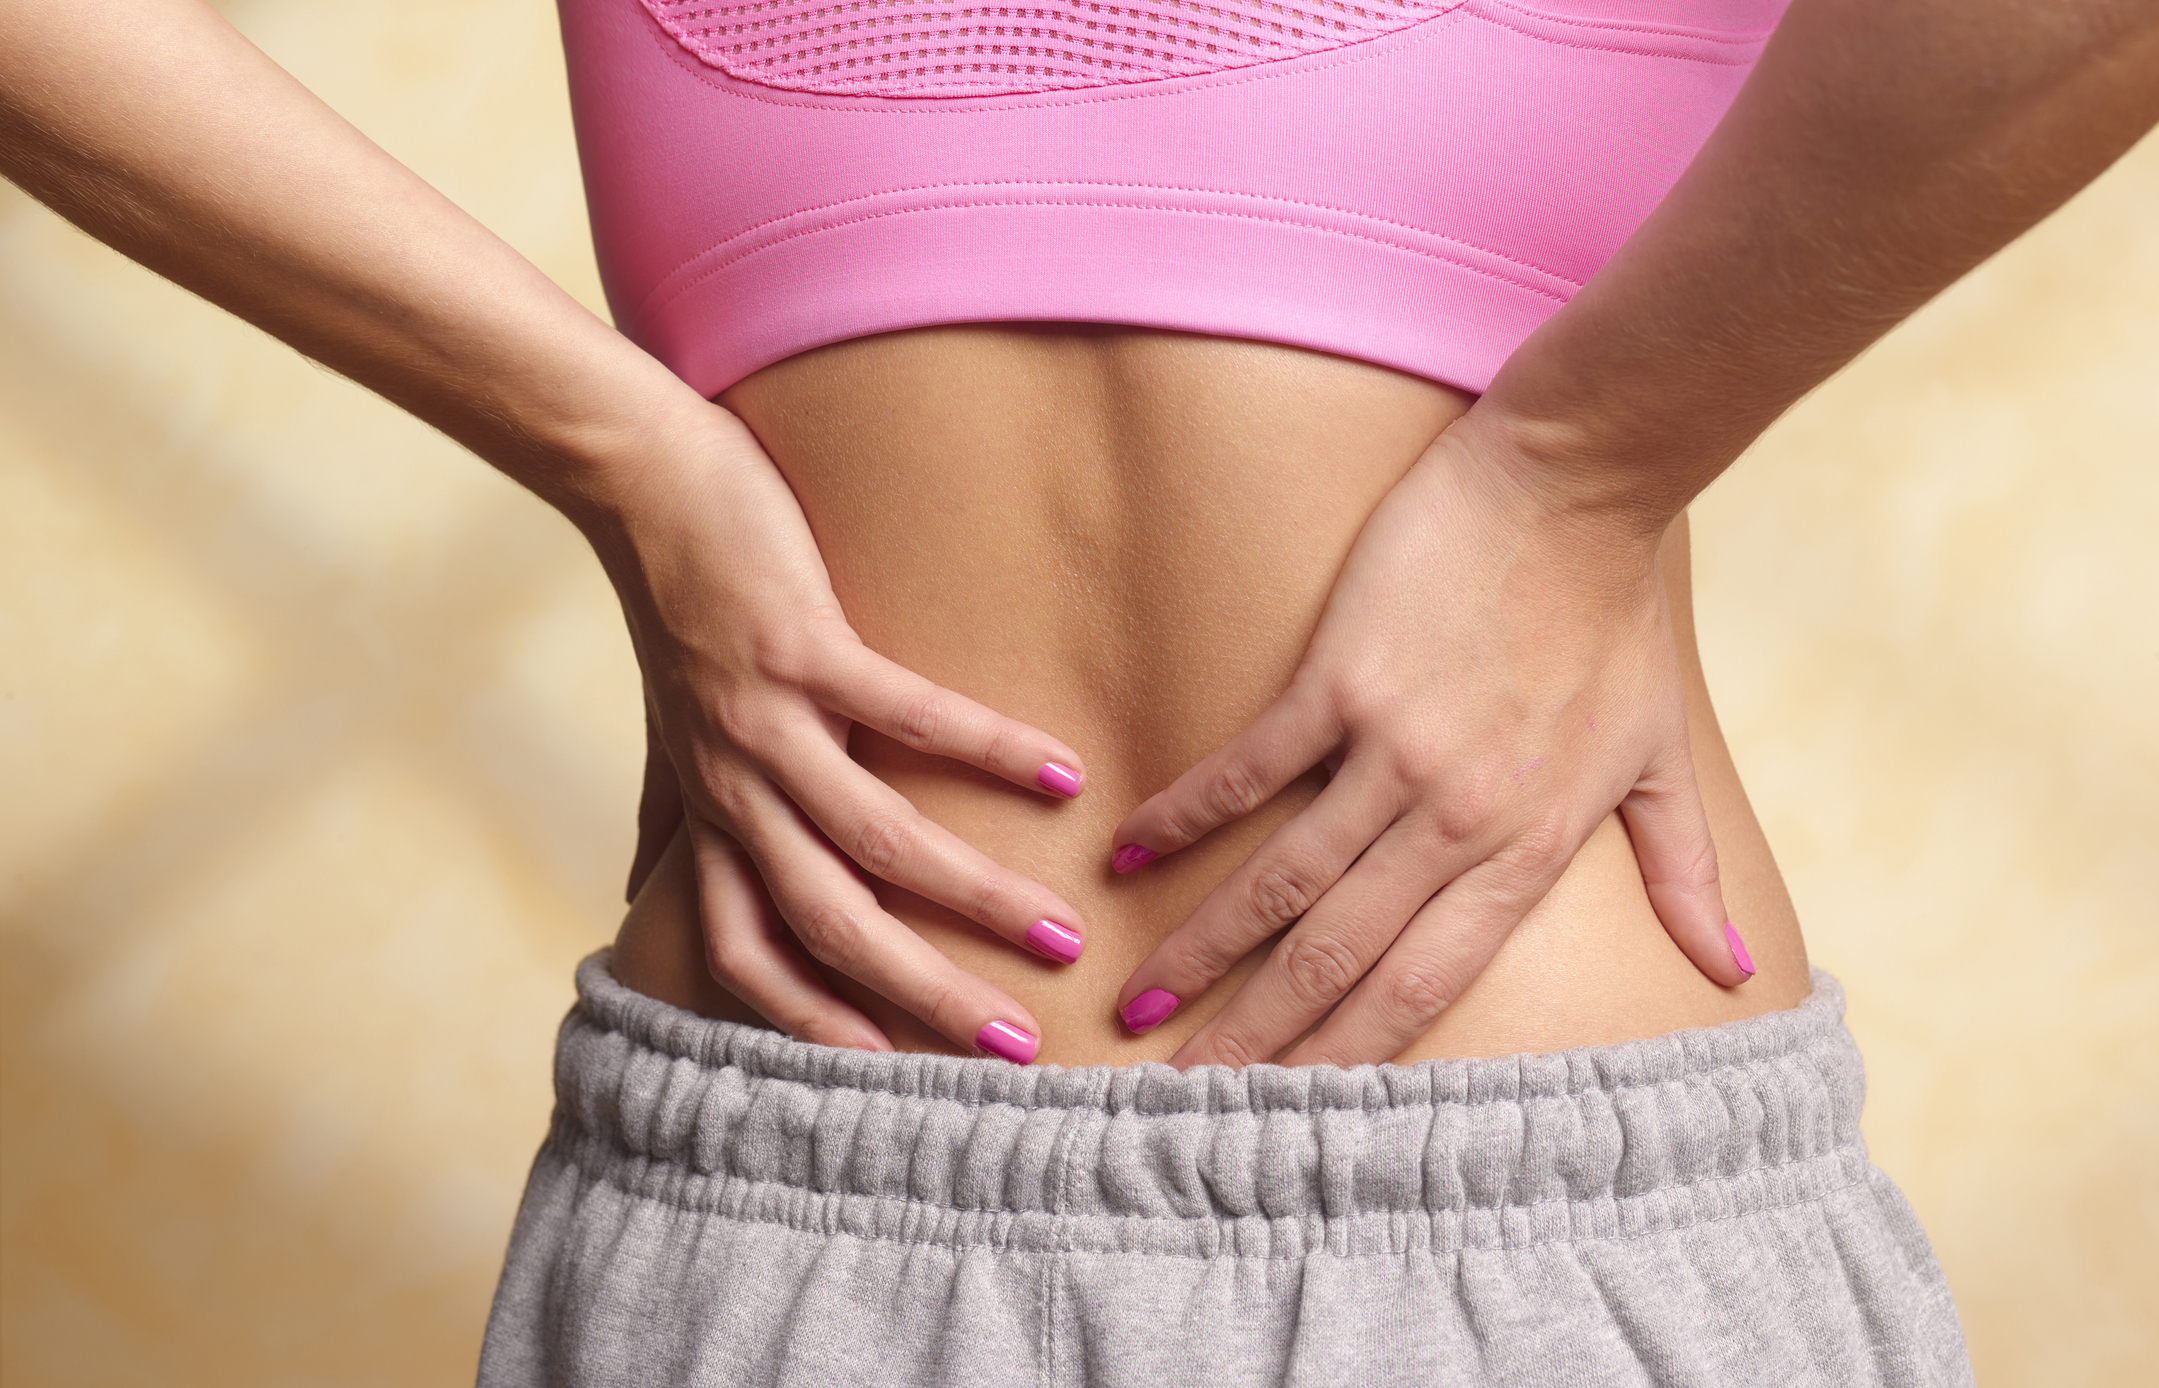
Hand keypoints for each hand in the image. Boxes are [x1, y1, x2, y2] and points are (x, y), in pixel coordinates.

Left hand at [587, 400, 1090, 1057]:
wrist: (636, 482)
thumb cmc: (672, 605)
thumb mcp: (670, 729)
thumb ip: (674, 811)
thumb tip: (643, 883)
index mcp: (712, 814)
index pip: (750, 953)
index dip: (816, 1024)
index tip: (899, 1076)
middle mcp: (733, 788)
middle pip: (827, 926)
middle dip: (924, 996)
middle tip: (1016, 1046)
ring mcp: (765, 722)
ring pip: (875, 841)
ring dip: (975, 897)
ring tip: (1064, 934)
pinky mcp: (799, 649)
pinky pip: (907, 717)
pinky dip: (988, 751)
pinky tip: (1063, 774)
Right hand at [1107, 409, 1746, 1067]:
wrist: (1581, 481)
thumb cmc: (1619, 616)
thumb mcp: (1662, 755)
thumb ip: (1687, 871)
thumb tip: (1738, 969)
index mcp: (1528, 848)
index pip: (1423, 985)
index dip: (1348, 1057)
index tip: (1288, 1113)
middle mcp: (1456, 817)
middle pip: (1338, 955)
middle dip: (1258, 1035)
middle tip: (1187, 1095)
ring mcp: (1395, 747)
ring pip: (1282, 879)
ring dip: (1204, 948)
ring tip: (1138, 1003)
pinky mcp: (1344, 677)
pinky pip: (1251, 767)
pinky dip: (1188, 815)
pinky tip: (1132, 858)